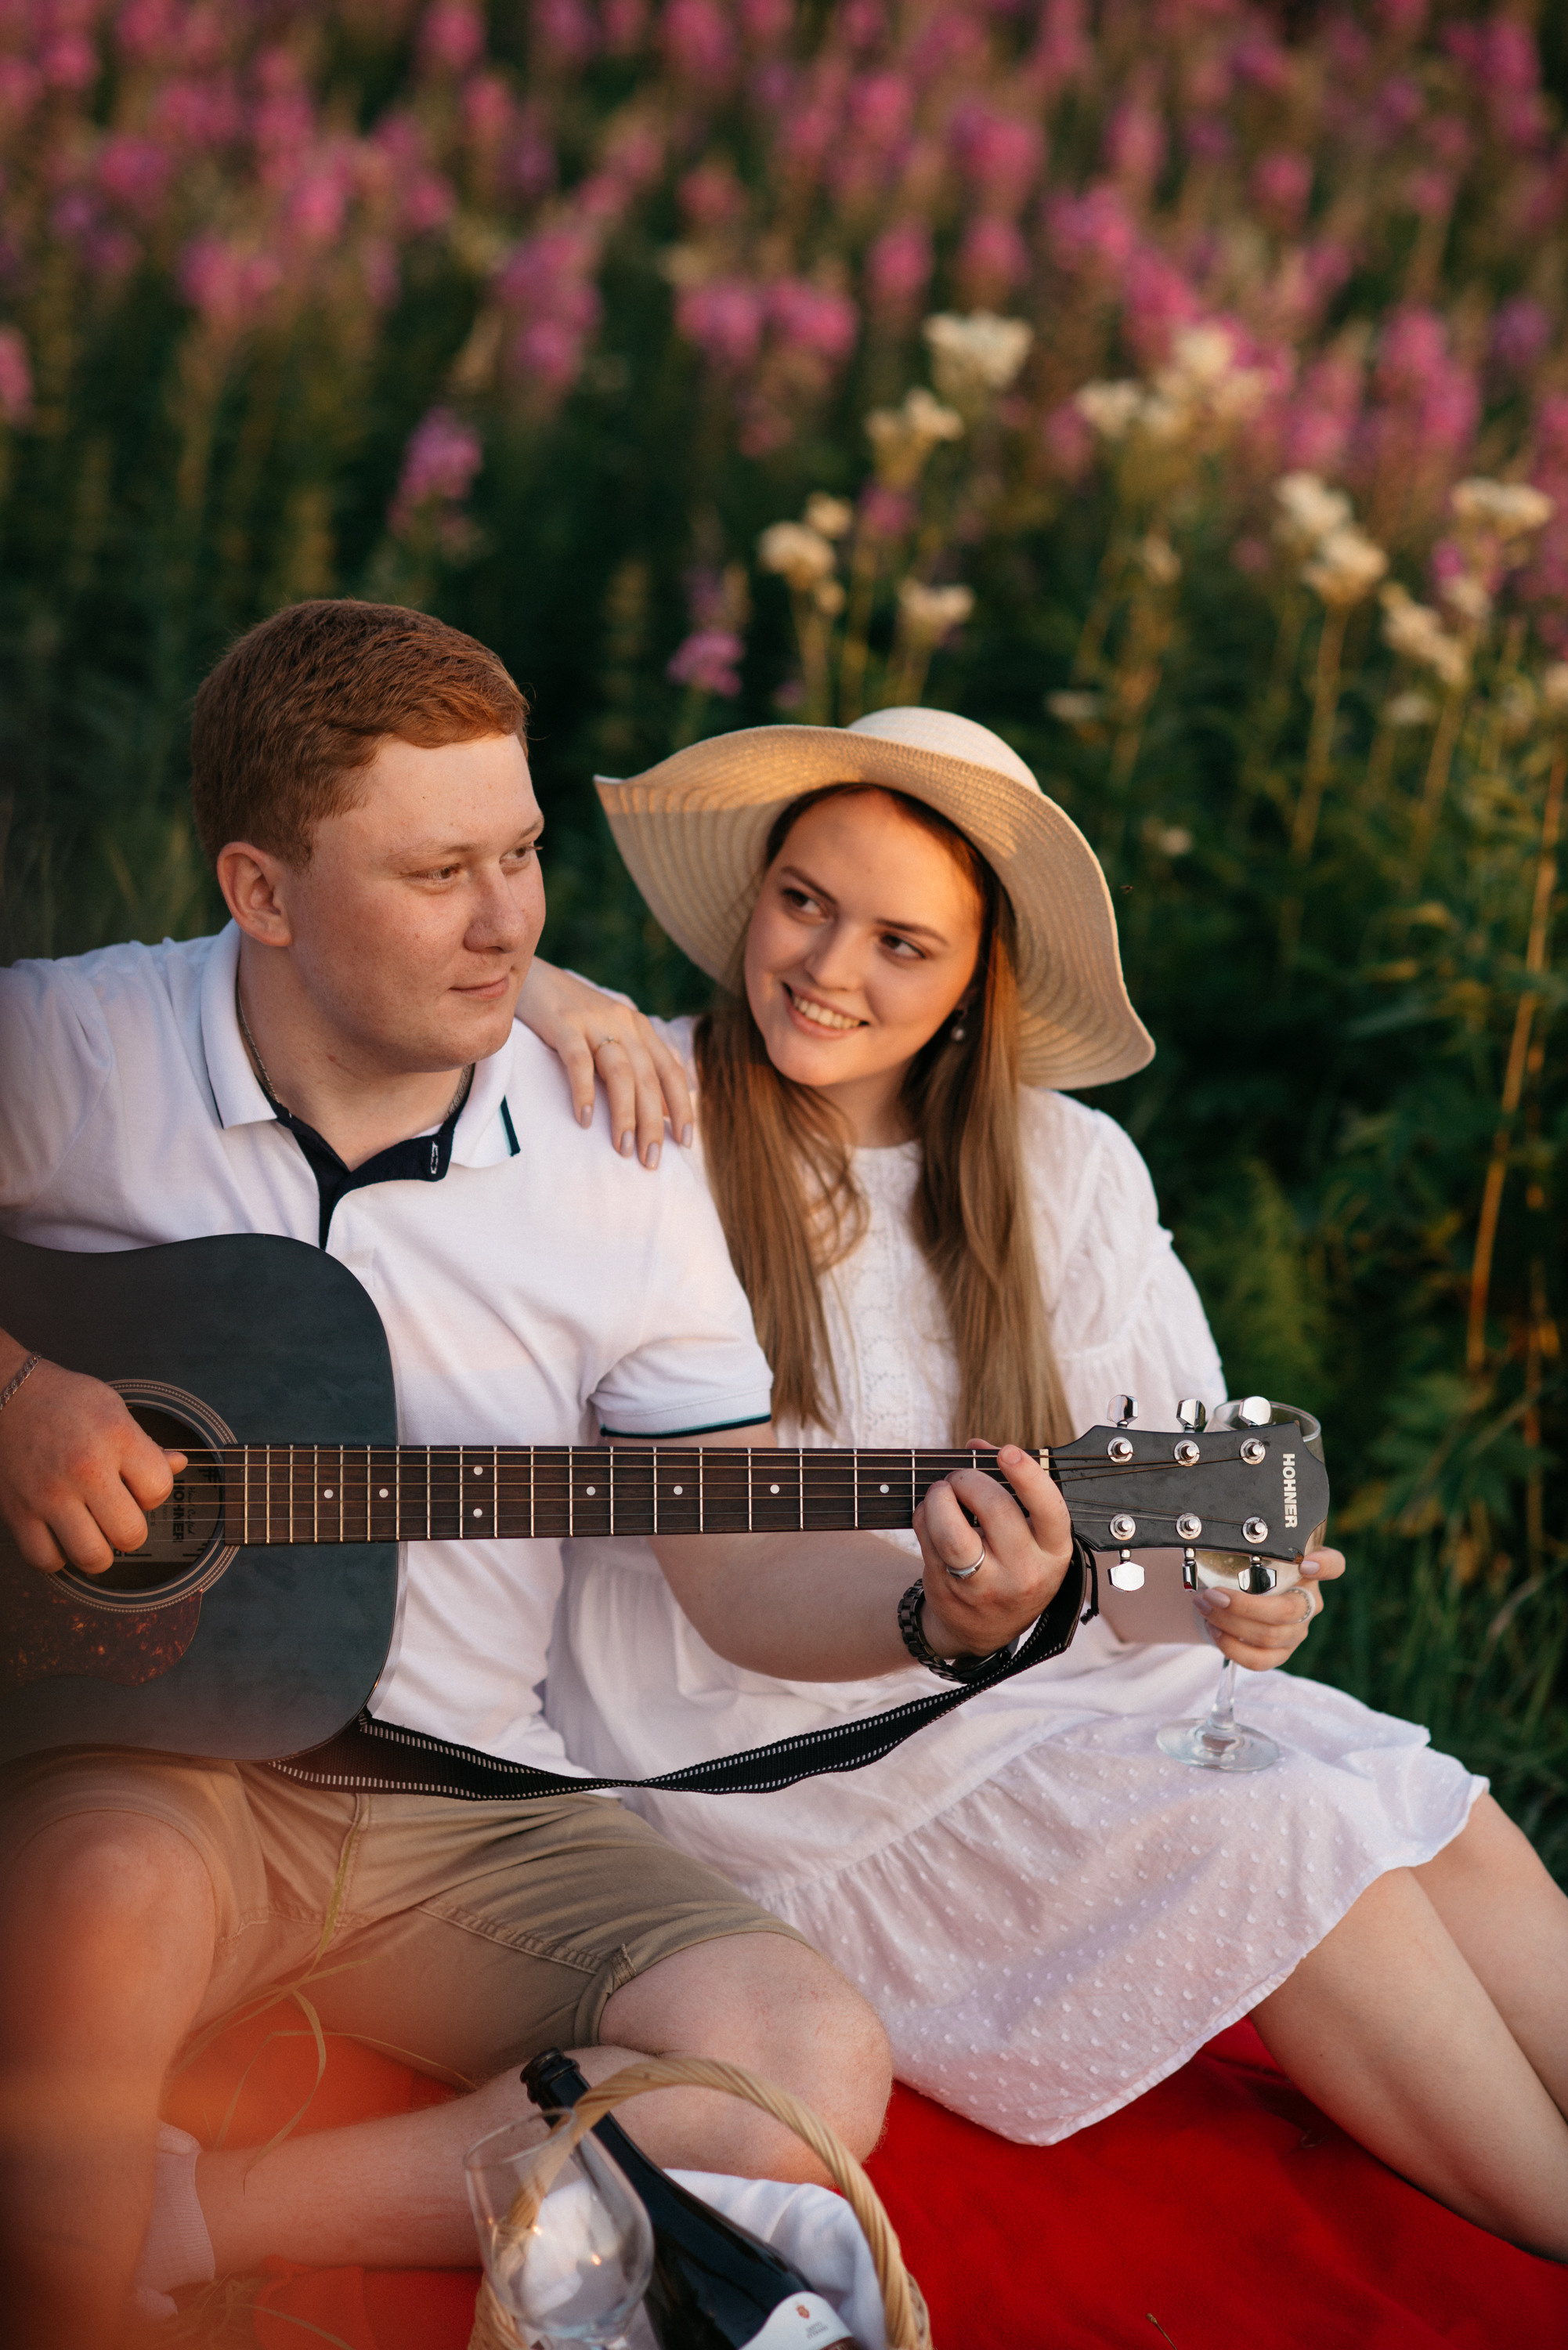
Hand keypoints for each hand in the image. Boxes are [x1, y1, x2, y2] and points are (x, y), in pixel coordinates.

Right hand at [0, 1351, 185, 1574]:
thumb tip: (179, 1465)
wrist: (7, 1395)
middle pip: (130, 1534)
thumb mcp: (114, 1409)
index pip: (159, 1490)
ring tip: (93, 1535)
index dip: (154, 1492)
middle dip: (131, 1532)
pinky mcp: (17, 1511)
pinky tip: (61, 1539)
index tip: (138, 1485)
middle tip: (118, 1518)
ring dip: (98, 1553)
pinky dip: (57, 1558)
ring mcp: (49, 1494)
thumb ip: (146, 1444)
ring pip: (91, 1557)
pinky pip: (45, 1559)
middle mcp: (84, 1468)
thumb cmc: (64, 1401)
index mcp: (116, 1437)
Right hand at [516, 958, 692, 1167]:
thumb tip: (664, 1111)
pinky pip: (579, 1061)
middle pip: (648, 1078)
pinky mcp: (563, 1023)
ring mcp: (594, 1021)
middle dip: (653, 1123)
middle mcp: (624, 1022)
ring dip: (625, 1114)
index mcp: (639, 1027)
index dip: (681, 1107)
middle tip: (651, 1161)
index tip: (685, 1142)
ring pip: (621, 1073)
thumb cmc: (570, 1016)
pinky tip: (584, 1119)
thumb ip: (635, 1067)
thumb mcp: (609, 1037)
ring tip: (624, 1149)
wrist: (529, 974)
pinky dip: (584, 1091)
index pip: (670, 1071)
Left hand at [914, 1443, 1073, 1659]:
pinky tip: (931, 1514)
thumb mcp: (1031, 1535)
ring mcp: (985, 1585)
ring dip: (940, 1497)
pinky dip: (924, 1515)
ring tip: (942, 1490)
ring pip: (952, 1531)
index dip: (1028, 1476)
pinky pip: (928, 1539)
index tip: (1008, 1452)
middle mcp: (1024, 1571)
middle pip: (994, 1509)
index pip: (1049, 1510)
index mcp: (1054, 1551)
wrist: (984, 1629)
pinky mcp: (948, 1590)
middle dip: (970, 1479)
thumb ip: (1011, 1485)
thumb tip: (977, 1445)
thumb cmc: (1012, 1565)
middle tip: (961, 1477)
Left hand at [1192, 1544, 1345, 1670]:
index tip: (1305, 1564)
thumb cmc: (1239, 1569)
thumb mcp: (1245, 1552)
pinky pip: (1260, 1659)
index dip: (1325, 1566)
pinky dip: (1232, 1646)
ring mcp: (1297, 1630)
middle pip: (1287, 1610)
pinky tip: (1215, 1629)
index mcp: (1305, 1570)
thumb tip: (1216, 1539)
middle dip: (1243, 1605)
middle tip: (1212, 1595)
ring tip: (1205, 1607)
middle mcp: (1307, 1601)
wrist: (1228, 1597)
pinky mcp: (1281, 1653)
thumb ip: (1242, 1545)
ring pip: (1270, 1635)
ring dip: (1229, 1622)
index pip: (1333, 1564)